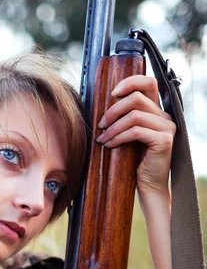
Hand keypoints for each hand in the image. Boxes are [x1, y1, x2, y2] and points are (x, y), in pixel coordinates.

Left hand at [96, 75, 176, 195]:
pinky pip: (136, 132)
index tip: (112, 93)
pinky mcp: (163, 141)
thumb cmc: (134, 162)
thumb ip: (124, 118)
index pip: (149, 83)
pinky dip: (119, 137)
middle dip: (113, 110)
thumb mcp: (128, 135)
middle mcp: (165, 117)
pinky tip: (110, 145)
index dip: (130, 82)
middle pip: (137, 98)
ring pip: (134, 115)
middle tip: (101, 125)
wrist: (148, 185)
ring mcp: (167, 128)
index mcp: (157, 112)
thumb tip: (103, 105)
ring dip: (113, 127)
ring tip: (102, 139)